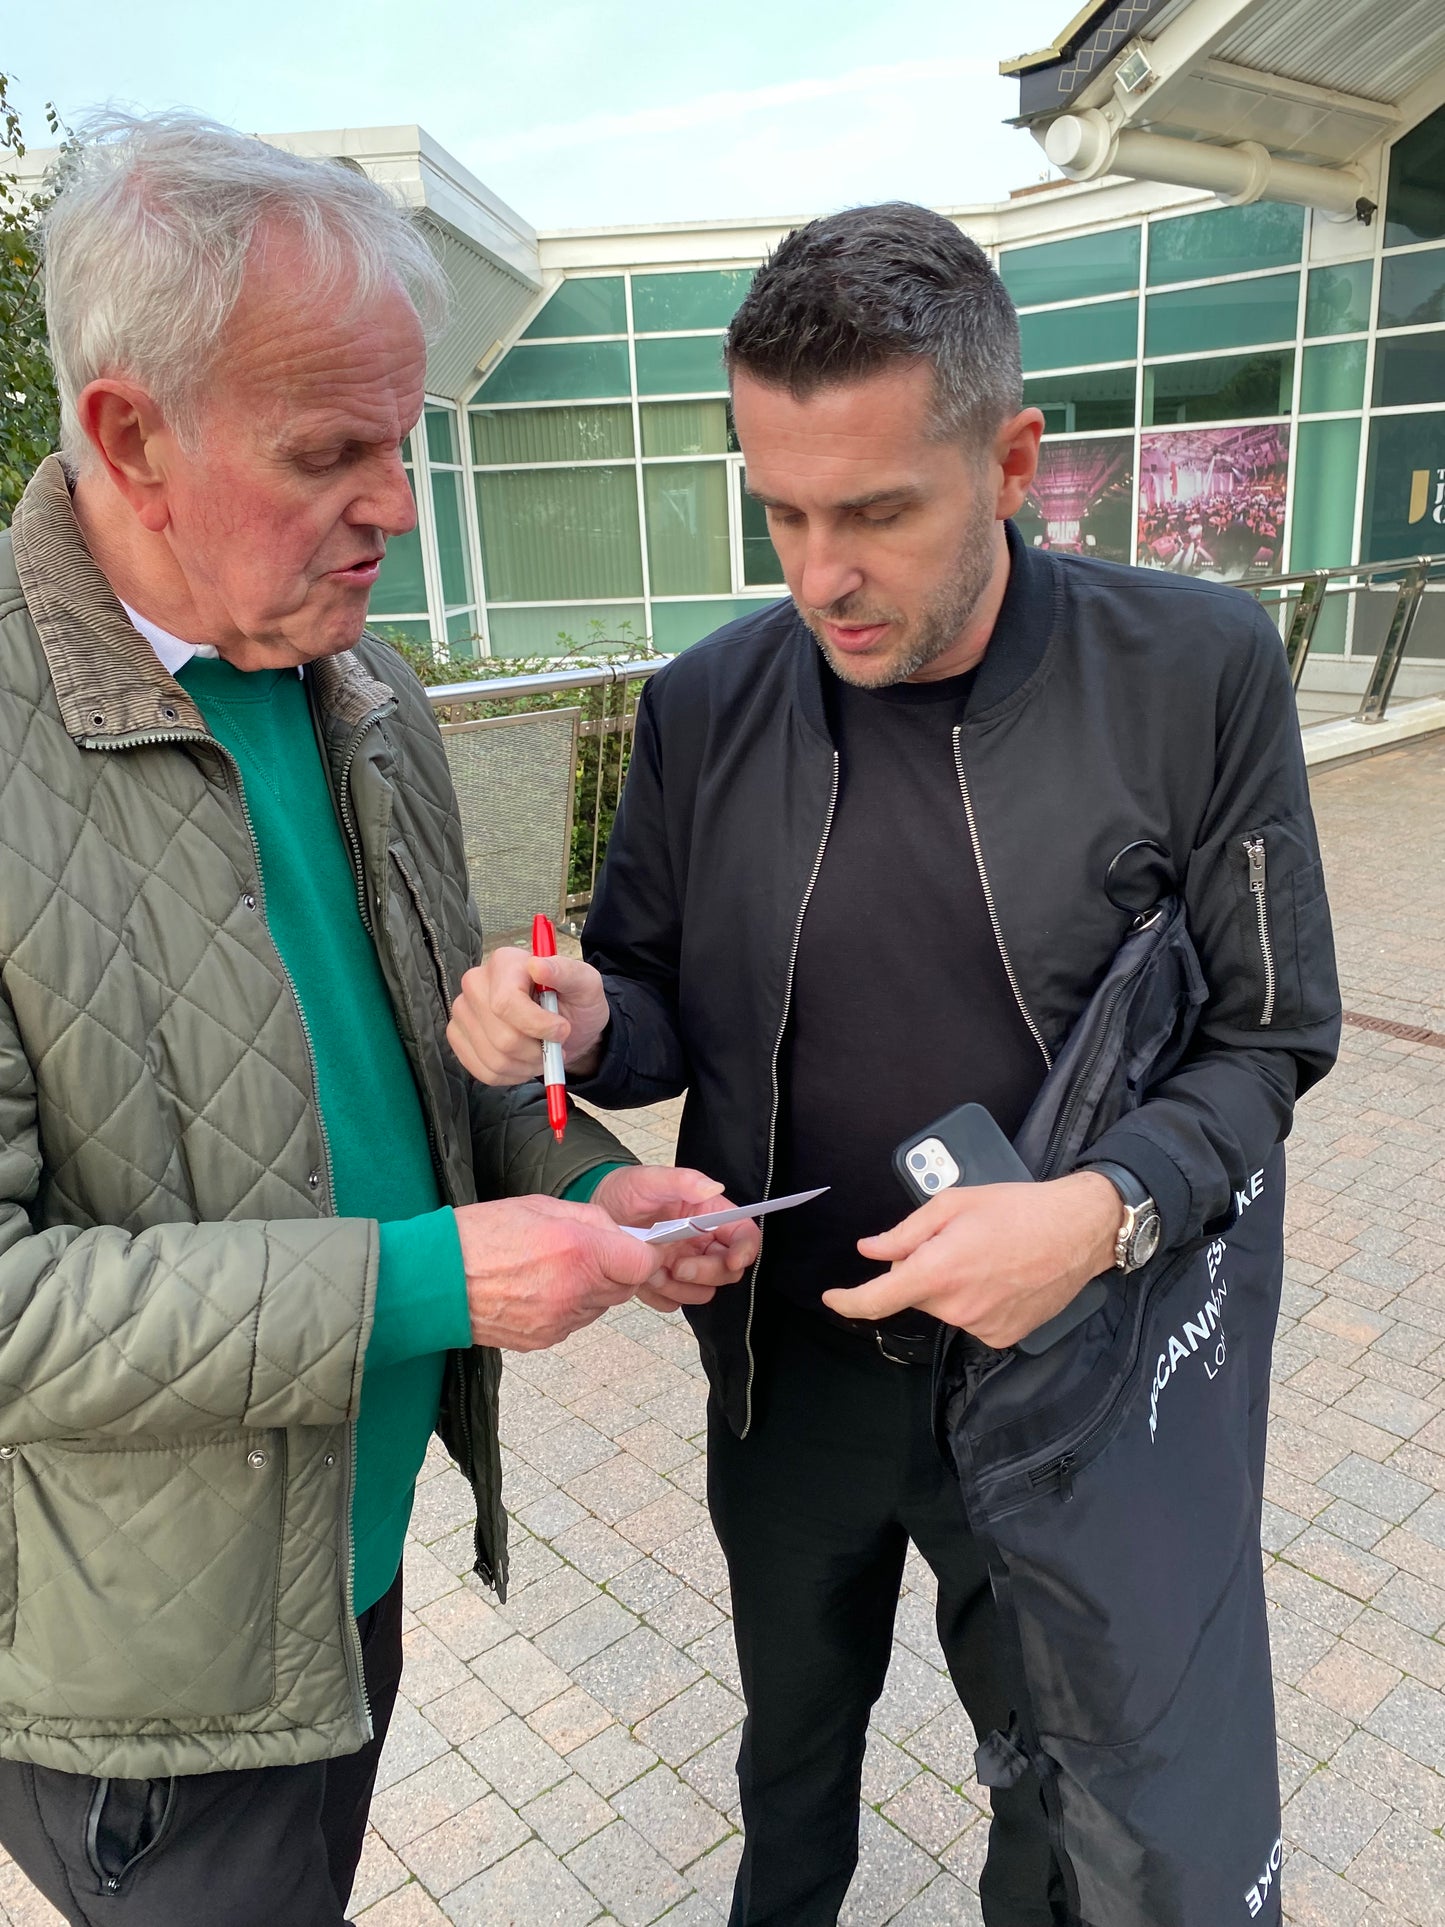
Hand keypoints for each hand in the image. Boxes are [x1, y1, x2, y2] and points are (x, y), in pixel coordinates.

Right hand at [449, 947, 610, 1085]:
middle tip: (556, 1047)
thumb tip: (538, 966)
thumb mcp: (586, 983)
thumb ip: (566, 972)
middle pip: (501, 1037)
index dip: (536, 1026)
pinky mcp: (458, 1037)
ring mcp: (463, 1011)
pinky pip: (483, 1071)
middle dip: (536, 1052)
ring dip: (527, 1066)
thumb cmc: (576, 1001)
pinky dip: (512, 1076)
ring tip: (543, 1054)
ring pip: (494, 1058)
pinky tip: (525, 1062)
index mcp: (505, 963)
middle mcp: (476, 983)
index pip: (505, 1004)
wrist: (567, 1026)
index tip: (562, 1031)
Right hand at [453, 1194, 659, 1350]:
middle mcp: (575, 1290)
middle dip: (616, 1268)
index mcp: (578, 1251)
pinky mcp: (544, 1339)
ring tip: (554, 1267)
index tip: (637, 1245)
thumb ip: (590, 1219)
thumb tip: (618, 1233)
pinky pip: (574, 1321)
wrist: (435, 1280)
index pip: (642, 1263)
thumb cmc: (480, 1236)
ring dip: (591, 1287)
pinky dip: (568, 1305)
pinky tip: (539, 1287)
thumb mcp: (540, 1206)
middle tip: (588, 1251)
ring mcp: (560, 1320)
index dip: (644, 1252)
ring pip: (600, 1305)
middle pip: (624, 1286)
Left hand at [592, 1165, 760, 1314]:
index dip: (745, 1250)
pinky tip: (644, 1278)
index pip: (744, 1235)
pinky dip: (661, 1295)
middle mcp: (702, 1242)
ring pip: (704, 1292)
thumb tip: (714, 1187)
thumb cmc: (625, 1191)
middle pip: (728, 1270)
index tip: (732, 1260)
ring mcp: (685, 1265)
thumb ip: (683, 1181)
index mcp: (708, 1215)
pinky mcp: (666, 1283)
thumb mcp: (650, 1179)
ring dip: (680, 1286)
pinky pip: (675, 1302)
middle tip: (677, 1265)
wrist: (597, 1213)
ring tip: (653, 1268)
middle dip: (705, 1272)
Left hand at [821, 1173, 1124, 1348]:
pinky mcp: (1002, 1336)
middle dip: (923, 1270)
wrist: (1079, 1231)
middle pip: (917, 1293)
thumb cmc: (1017, 1208)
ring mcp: (981, 1326)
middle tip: (957, 1241)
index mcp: (938, 1271)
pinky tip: (1002, 1276)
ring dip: (952, 1285)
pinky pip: (972, 1318)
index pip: (878, 1299)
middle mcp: (956, 1306)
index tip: (833, 1299)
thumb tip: (870, 1250)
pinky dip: (977, 1300)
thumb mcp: (953, 1204)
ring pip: (945, 1306)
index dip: (849, 1301)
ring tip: (989, 1255)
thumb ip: (905, 1232)